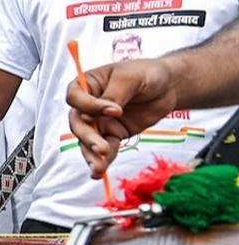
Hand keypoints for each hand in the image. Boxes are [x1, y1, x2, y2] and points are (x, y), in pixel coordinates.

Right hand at [66, 59, 177, 177]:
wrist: (169, 86)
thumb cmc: (147, 73)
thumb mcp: (130, 78)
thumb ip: (115, 94)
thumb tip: (104, 113)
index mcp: (87, 85)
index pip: (75, 98)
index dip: (89, 106)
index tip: (114, 110)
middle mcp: (88, 105)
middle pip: (78, 123)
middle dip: (88, 137)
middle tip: (101, 148)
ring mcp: (99, 121)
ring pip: (87, 140)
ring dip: (91, 154)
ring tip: (99, 167)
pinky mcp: (113, 134)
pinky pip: (105, 149)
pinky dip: (103, 160)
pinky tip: (100, 171)